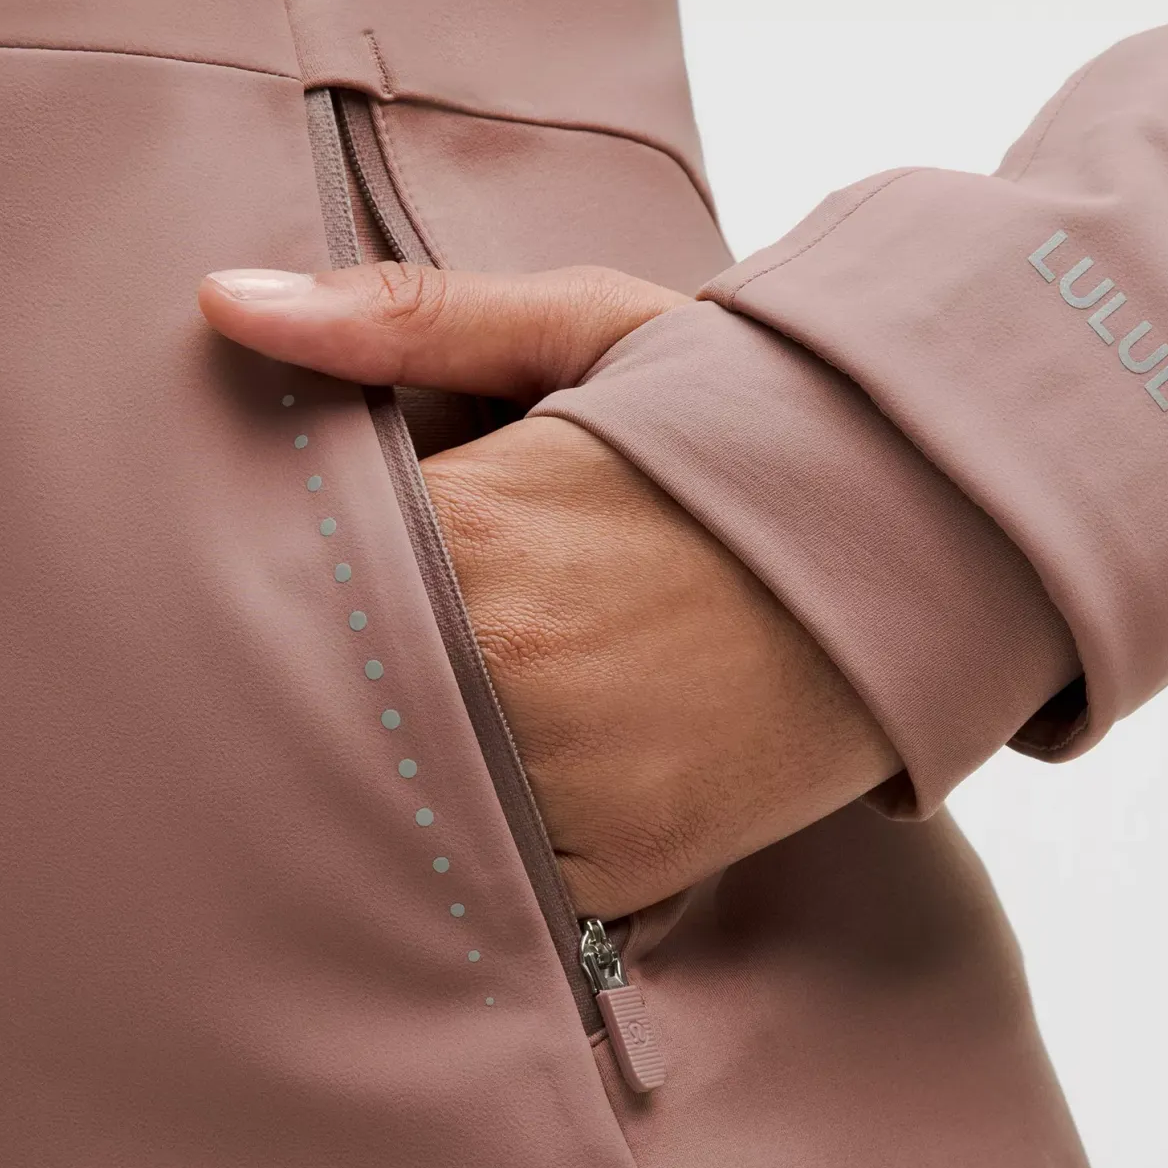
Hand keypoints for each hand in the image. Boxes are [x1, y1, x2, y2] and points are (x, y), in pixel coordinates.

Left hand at [199, 263, 898, 918]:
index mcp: (481, 534)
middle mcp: (508, 680)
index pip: (296, 562)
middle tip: (398, 598)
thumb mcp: (594, 332)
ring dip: (397, 737)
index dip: (285, 547)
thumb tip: (225, 301)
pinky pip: (486, 863)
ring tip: (481, 662)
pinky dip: (481, 811)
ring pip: (396, 785)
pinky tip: (523, 738)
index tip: (309, 531)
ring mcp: (566, 788)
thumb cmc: (756, 419)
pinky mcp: (616, 866)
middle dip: (332, 644)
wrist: (942, 541)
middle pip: (327, 688)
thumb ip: (406, 320)